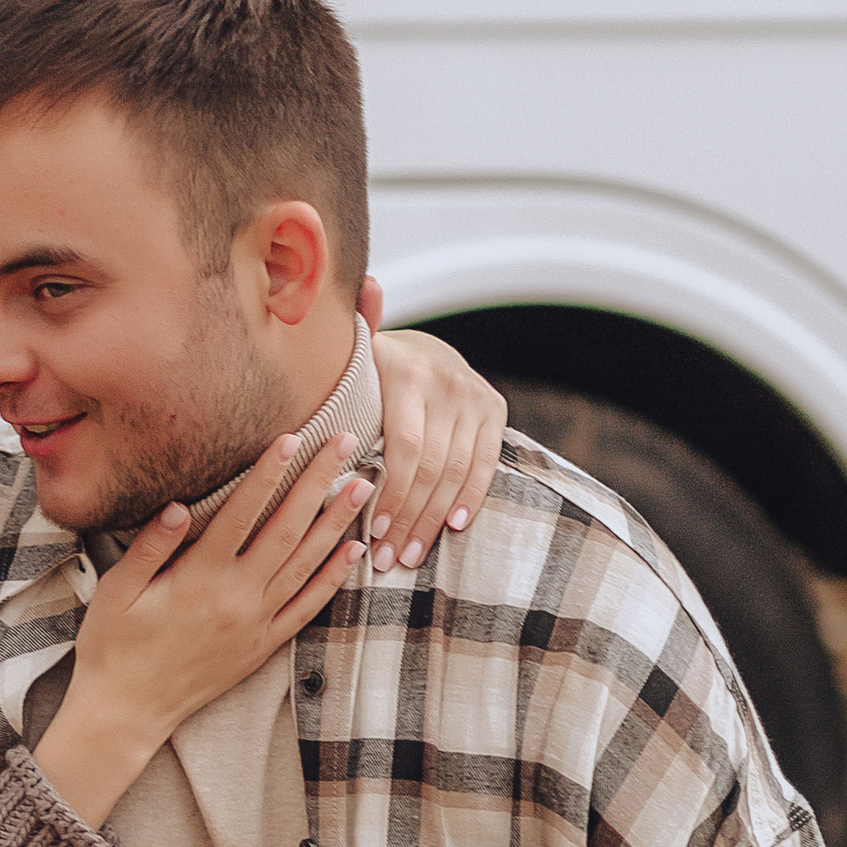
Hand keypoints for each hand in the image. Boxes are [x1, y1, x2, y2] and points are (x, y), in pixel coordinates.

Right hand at [36, 428, 369, 829]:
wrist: (127, 712)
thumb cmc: (114, 648)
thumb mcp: (117, 593)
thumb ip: (150, 548)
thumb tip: (176, 505)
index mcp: (199, 578)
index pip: (242, 513)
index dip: (268, 472)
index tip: (293, 437)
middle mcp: (236, 597)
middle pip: (287, 529)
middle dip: (318, 482)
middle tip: (347, 443)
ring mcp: (255, 623)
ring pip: (306, 564)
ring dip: (337, 522)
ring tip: (363, 486)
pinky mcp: (262, 646)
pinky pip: (307, 607)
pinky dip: (333, 578)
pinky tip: (353, 551)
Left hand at [363, 288, 505, 572]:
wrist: (422, 348)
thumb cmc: (369, 368)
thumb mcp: (353, 355)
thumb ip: (353, 334)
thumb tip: (364, 287)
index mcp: (405, 372)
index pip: (403, 448)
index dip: (391, 495)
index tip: (374, 533)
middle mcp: (446, 380)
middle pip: (430, 467)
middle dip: (409, 518)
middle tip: (390, 559)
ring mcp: (473, 396)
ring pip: (456, 471)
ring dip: (434, 519)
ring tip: (412, 555)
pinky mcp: (494, 410)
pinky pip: (485, 462)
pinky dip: (470, 497)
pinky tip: (452, 526)